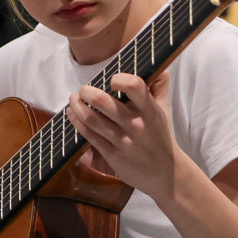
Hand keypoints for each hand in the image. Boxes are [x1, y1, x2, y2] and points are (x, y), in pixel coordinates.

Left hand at [66, 70, 178, 197]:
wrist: (165, 173)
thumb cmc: (160, 136)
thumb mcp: (163, 111)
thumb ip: (159, 86)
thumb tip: (158, 64)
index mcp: (150, 110)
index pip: (135, 86)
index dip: (119, 79)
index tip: (112, 79)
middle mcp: (136, 124)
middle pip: (105, 103)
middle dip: (88, 92)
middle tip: (83, 89)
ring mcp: (123, 140)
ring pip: (92, 119)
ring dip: (77, 106)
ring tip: (73, 99)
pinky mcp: (112, 154)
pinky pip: (89, 135)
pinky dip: (77, 122)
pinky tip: (72, 113)